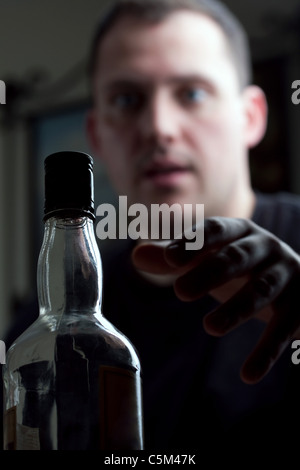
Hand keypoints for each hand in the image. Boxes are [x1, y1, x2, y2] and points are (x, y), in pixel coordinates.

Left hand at [132, 217, 299, 383]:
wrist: (295, 282)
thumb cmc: (240, 268)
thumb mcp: (209, 259)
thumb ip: (176, 258)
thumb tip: (137, 256)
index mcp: (240, 232)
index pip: (216, 230)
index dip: (195, 241)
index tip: (171, 258)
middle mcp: (266, 248)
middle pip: (238, 258)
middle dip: (210, 272)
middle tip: (181, 291)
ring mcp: (287, 275)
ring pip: (263, 290)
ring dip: (237, 309)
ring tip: (209, 327)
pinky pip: (284, 329)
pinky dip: (267, 351)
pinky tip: (248, 374)